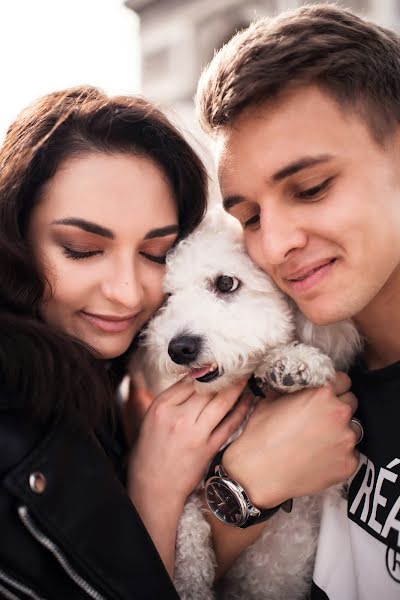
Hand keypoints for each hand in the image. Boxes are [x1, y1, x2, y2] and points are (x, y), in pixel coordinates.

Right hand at [128, 377, 249, 509]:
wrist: (152, 487)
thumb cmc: (151, 451)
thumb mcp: (153, 418)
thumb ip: (172, 398)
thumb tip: (194, 378)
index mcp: (161, 406)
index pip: (188, 380)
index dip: (206, 370)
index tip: (218, 362)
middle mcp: (177, 417)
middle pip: (207, 388)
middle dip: (224, 375)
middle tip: (238, 364)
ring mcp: (194, 434)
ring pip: (221, 403)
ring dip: (237, 388)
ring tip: (246, 378)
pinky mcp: (207, 449)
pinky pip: (229, 425)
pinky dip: (241, 411)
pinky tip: (248, 401)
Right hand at [222, 371, 358, 507]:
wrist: (258, 472)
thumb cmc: (261, 436)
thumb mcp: (272, 400)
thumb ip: (294, 390)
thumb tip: (297, 386)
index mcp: (322, 393)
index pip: (343, 381)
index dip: (333, 388)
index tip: (327, 396)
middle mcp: (339, 413)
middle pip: (351, 403)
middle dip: (337, 409)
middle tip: (320, 419)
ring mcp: (346, 440)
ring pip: (353, 429)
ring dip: (341, 432)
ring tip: (318, 441)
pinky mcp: (349, 463)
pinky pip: (350, 454)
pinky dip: (339, 456)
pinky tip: (318, 458)